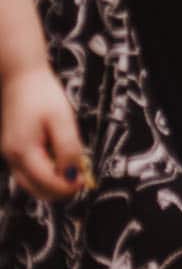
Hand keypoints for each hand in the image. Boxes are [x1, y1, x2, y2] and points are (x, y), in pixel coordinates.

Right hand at [1, 66, 86, 201]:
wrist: (21, 78)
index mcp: (23, 150)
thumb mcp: (62, 120)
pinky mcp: (13, 149)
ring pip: (30, 183)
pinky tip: (60, 163)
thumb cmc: (42, 95)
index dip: (67, 187)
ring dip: (52, 184)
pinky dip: (44, 174)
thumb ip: (68, 148)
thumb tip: (73, 175)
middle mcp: (12, 157)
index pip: (45, 182)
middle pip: (35, 189)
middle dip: (59, 190)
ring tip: (73, 172)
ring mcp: (10, 154)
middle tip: (82, 181)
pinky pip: (28, 171)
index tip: (85, 182)